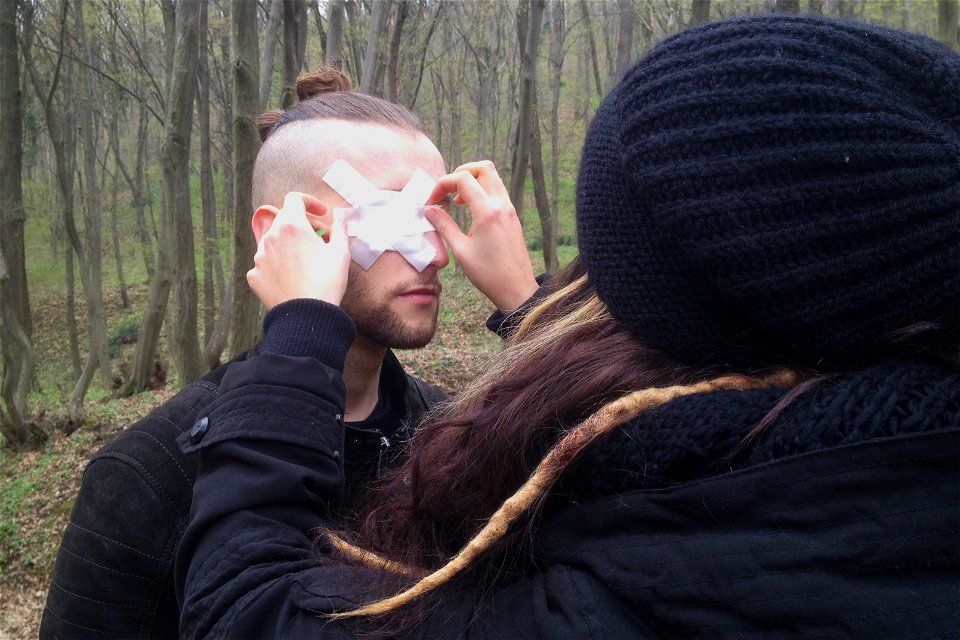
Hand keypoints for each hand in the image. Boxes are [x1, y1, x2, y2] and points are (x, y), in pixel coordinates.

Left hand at [247, 192, 350, 310]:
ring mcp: (259, 257)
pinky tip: (292, 277)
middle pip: (283, 219)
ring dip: (288, 244)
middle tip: (319, 239)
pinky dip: (278, 264)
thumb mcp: (341, 253)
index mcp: (292, 226)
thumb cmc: (326, 282)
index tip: (321, 214)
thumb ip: (340, 229)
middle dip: (301, 224)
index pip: (294, 199)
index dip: (309, 202)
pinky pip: (266, 263)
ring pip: (273, 241)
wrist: (306, 316)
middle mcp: (270, 237)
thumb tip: (340, 217)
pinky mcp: (254, 275)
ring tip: (305, 261)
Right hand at [425, 161, 538, 312]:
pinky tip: (470, 210)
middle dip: (461, 172)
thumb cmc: (488, 274)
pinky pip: (497, 192)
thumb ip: (444, 225)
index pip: (463, 179)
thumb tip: (429, 210)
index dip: (443, 184)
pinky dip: (482, 192)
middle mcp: (502, 205)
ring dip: (472, 181)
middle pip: (483, 168)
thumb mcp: (460, 251)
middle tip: (447, 190)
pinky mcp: (512, 216)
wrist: (516, 289)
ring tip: (457, 201)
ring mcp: (510, 209)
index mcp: (488, 212)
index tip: (433, 200)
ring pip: (492, 177)